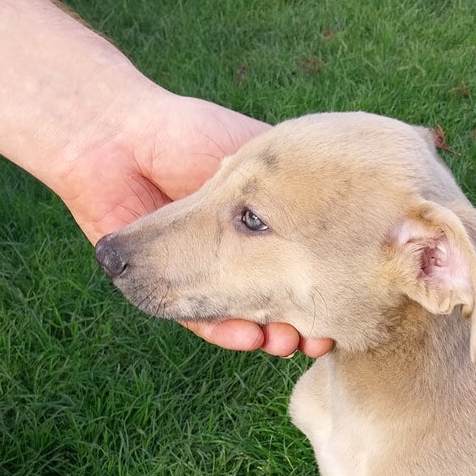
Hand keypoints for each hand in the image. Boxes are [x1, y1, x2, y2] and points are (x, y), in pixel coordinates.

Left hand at [55, 81, 332, 357]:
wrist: (115, 137)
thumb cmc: (187, 134)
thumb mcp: (254, 152)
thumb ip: (297, 180)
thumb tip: (359, 197)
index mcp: (260, 231)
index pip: (301, 267)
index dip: (325, 285)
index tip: (351, 298)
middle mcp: (234, 258)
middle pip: (275, 302)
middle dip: (302, 325)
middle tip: (321, 337)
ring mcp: (199, 278)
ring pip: (240, 319)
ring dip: (266, 337)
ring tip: (285, 342)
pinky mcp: (162, 293)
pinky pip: (197, 323)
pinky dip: (223, 332)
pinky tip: (247, 336)